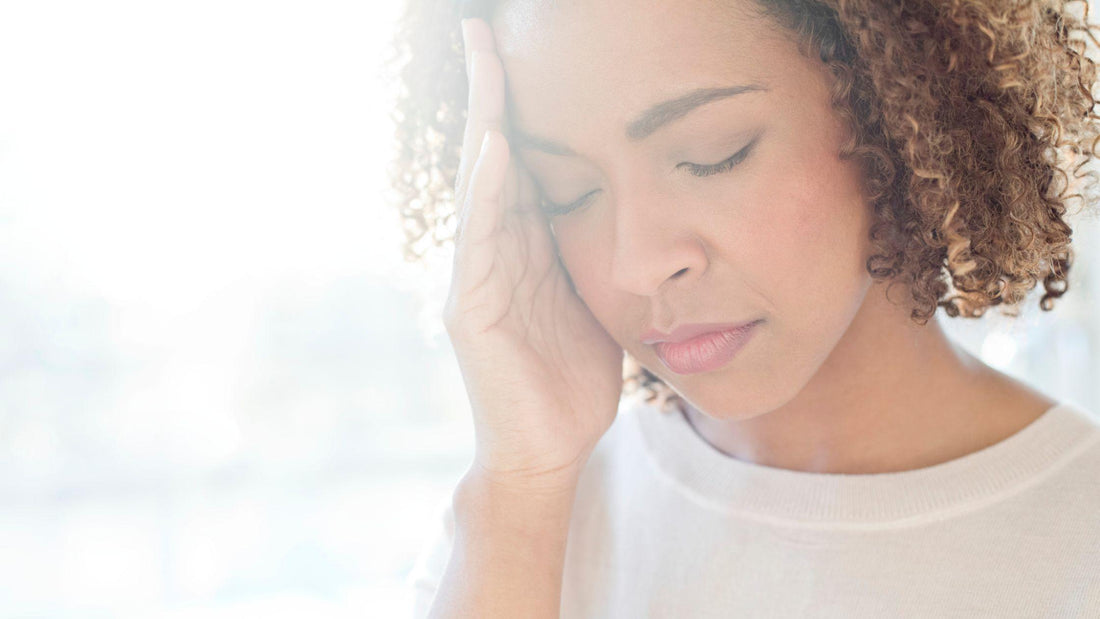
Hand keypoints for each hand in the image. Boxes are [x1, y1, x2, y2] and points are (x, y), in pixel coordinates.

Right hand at [443, 18, 624, 492]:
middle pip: (489, 156)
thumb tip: (630, 209)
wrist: (551, 446)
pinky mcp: (473, 309)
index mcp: (528, 245)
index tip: (522, 48)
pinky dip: (486, 192)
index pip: (521, 159)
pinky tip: (494, 148)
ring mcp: (478, 278)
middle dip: (488, 93)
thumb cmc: (574, 376)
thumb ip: (595, 253)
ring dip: (480, 123)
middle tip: (481, 30)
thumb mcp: (595, 299)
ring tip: (483, 62)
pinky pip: (480, 240)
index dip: (519, 104)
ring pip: (478, 186)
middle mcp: (495, 251)